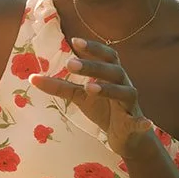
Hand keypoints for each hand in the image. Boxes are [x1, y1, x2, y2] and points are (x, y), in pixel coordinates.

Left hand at [30, 38, 154, 155]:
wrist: (126, 136)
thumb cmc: (103, 109)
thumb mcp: (79, 97)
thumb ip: (59, 86)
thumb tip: (32, 78)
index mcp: (112, 75)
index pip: (107, 56)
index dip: (93, 48)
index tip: (75, 41)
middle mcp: (124, 85)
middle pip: (113, 71)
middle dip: (93, 66)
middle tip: (71, 64)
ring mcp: (130, 104)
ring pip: (125, 92)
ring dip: (109, 89)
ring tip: (89, 87)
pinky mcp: (135, 123)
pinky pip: (140, 122)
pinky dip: (142, 123)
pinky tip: (146, 123)